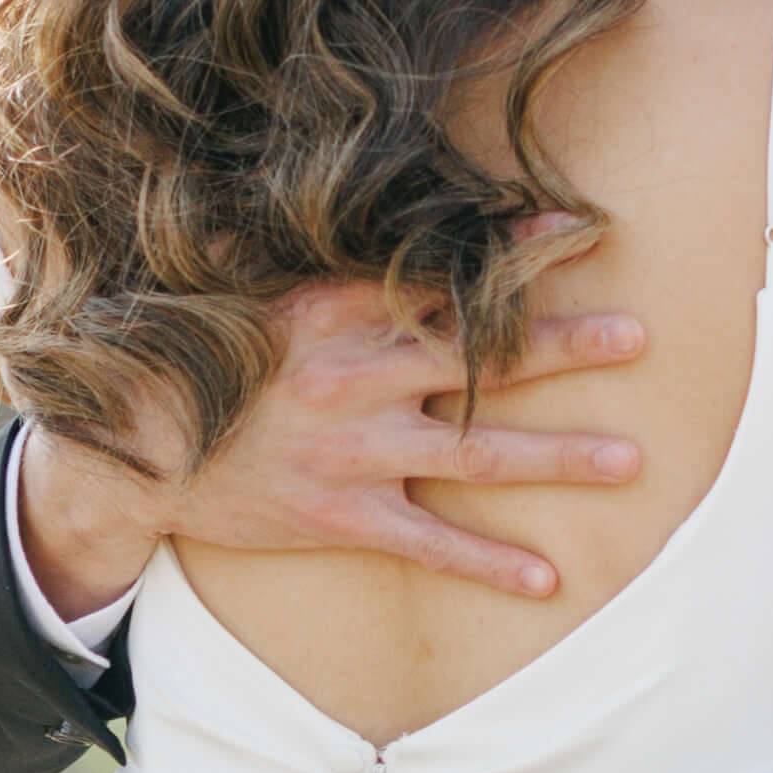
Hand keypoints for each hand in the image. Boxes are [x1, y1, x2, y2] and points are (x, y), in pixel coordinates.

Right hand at [15, 252, 649, 617]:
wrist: (133, 451)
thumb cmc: (201, 358)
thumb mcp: (248, 287)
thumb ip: (313, 253)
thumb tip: (353, 194)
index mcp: (336, 309)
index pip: (443, 275)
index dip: (513, 255)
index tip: (579, 232)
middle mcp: (356, 375)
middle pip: (483, 357)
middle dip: (567, 345)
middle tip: (639, 337)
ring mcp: (353, 451)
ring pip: (478, 454)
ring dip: (560, 457)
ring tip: (631, 458)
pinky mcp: (340, 515)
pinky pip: (431, 544)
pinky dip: (490, 563)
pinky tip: (548, 577)